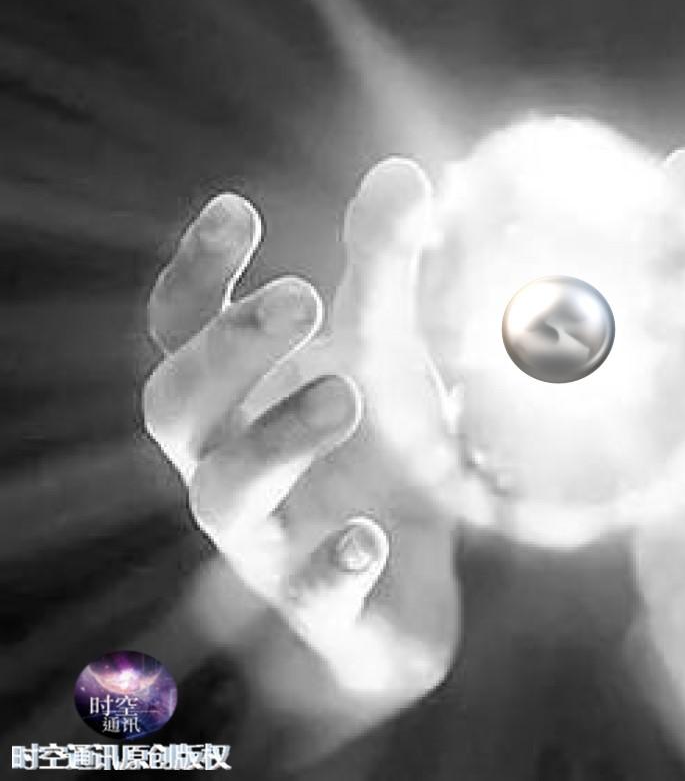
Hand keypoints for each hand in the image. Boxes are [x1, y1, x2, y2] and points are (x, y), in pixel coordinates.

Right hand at [143, 160, 460, 716]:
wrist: (411, 583)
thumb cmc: (378, 453)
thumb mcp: (386, 358)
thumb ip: (385, 276)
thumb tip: (402, 171)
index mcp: (237, 398)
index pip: (179, 332)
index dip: (195, 275)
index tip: (238, 211)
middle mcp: (230, 464)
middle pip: (177, 409)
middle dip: (226, 351)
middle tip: (301, 296)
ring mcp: (269, 541)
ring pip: (226, 499)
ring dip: (276, 441)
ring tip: (345, 393)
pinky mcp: (322, 608)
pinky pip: (307, 597)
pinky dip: (331, 566)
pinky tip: (372, 535)